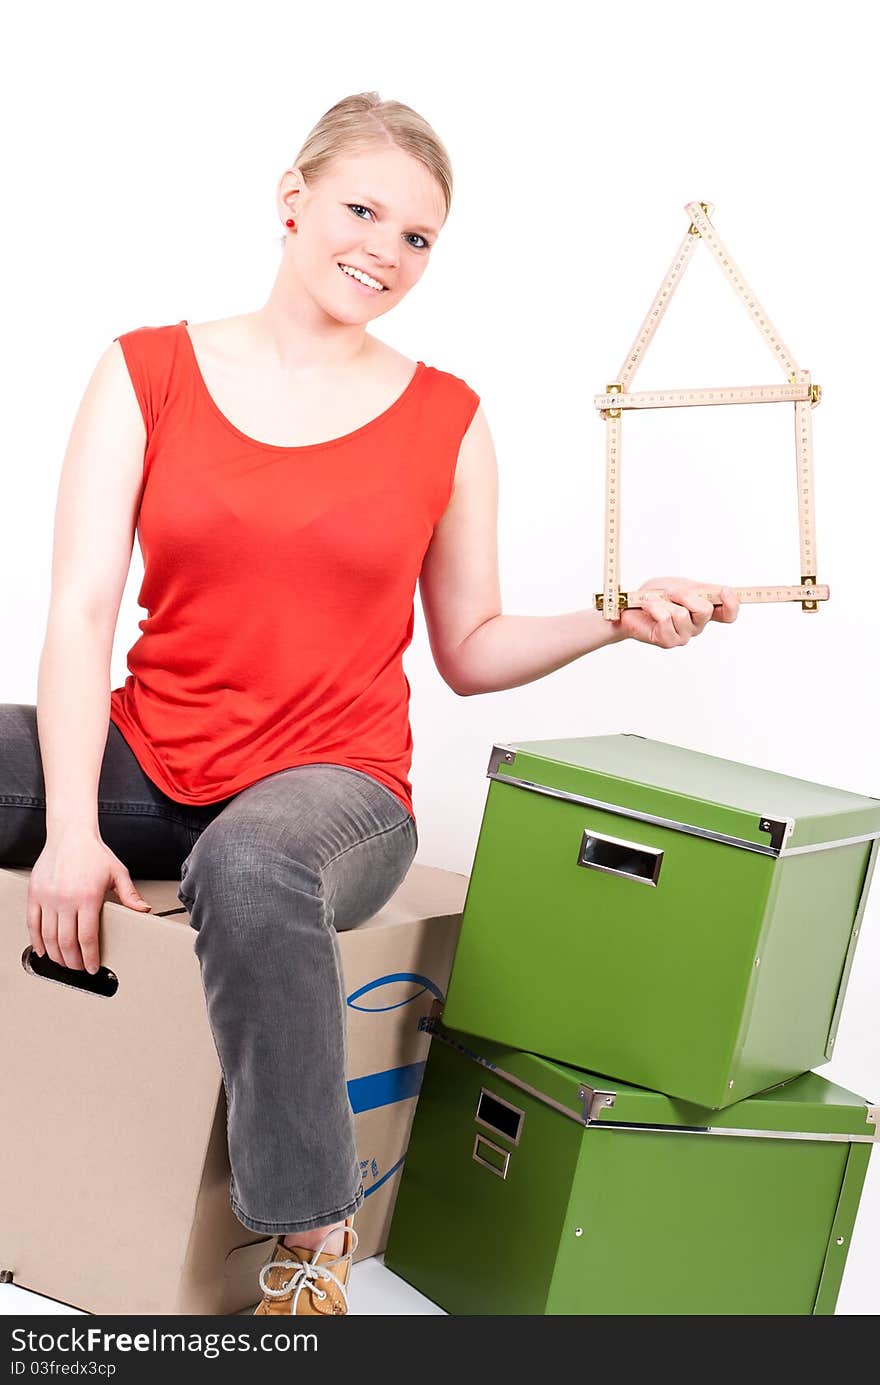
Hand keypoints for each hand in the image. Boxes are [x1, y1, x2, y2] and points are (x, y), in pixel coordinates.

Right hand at [27, 830, 151, 973]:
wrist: (70, 834)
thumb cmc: (93, 853)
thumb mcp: (118, 873)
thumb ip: (129, 895)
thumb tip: (143, 910)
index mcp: (87, 897)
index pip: (87, 937)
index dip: (90, 957)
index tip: (93, 967)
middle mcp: (65, 899)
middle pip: (66, 942)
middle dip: (74, 962)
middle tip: (80, 969)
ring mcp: (48, 898)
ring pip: (49, 937)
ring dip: (56, 955)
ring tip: (65, 962)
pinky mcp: (35, 894)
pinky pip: (32, 924)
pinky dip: (37, 941)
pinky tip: (43, 950)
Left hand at [616, 576, 739, 646]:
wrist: (629, 606)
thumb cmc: (655, 595)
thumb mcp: (681, 586)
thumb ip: (701, 590)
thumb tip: (722, 591)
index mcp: (704, 611)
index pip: (728, 614)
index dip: (732, 604)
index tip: (725, 591)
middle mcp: (697, 625)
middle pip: (705, 610)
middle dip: (685, 595)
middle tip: (669, 592)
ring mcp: (683, 635)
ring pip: (682, 614)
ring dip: (665, 601)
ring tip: (654, 600)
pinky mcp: (668, 641)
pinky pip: (666, 618)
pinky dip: (654, 606)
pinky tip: (648, 606)